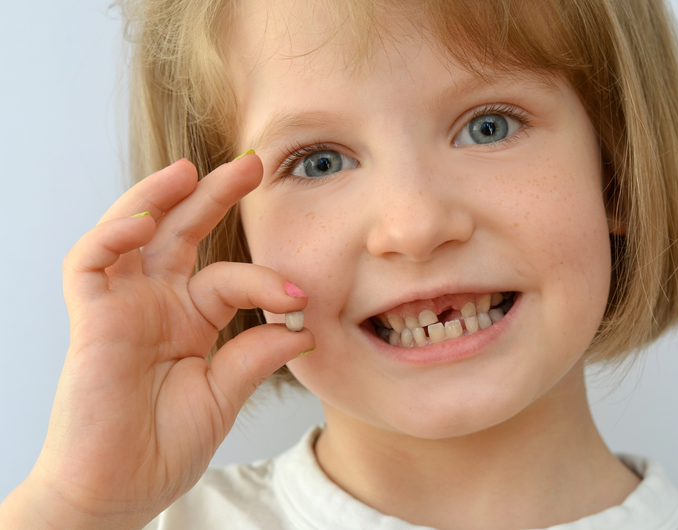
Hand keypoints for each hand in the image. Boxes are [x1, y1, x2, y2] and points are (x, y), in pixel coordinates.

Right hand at [1, 155, 314, 528]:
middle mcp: (156, 303)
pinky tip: (147, 221)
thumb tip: (305, 326)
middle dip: (214, 195)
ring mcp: (122, 306)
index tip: (303, 295)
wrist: (119, 491)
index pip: (228, 277)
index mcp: (190, 319)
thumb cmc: (164, 445)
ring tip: (192, 170)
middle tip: (254, 164)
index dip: (265, 280)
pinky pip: (91, 262)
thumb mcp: (224, 392)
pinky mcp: (91, 319)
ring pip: (133, 233)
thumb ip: (257, 354)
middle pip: (183, 232)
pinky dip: (114, 235)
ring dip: (159, 197)